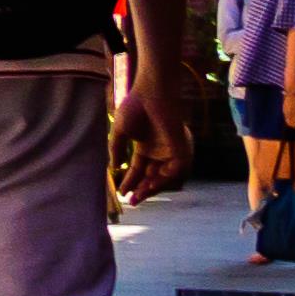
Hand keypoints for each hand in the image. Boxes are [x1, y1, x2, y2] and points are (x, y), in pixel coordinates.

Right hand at [109, 83, 186, 199]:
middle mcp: (160, 151)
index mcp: (146, 148)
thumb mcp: (121, 133)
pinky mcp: (180, 147)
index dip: (131, 181)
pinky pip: (176, 169)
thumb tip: (114, 166)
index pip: (139, 170)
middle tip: (132, 201)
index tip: (122, 193)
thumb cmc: (135, 107)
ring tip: (139, 195)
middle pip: (152, 177)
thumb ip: (117, 150)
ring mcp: (170, 150)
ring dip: (153, 187)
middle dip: (142, 189)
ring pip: (165, 176)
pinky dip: (165, 179)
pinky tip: (150, 184)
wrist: (150, 94)